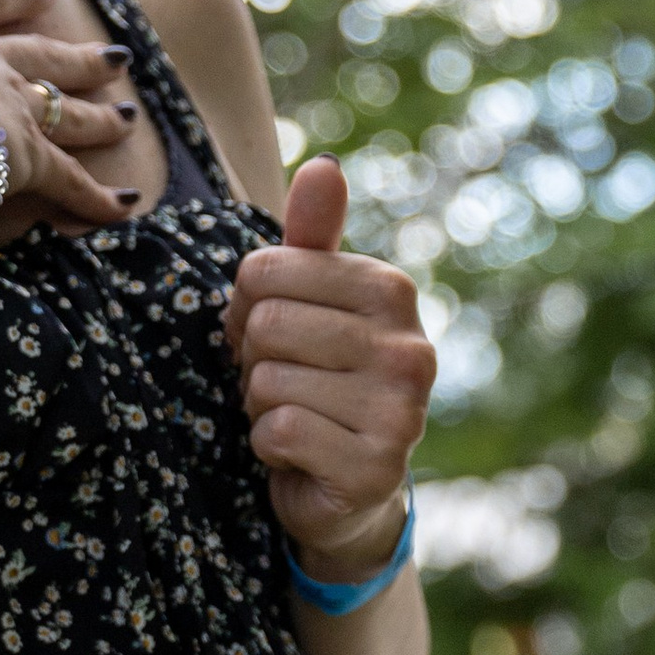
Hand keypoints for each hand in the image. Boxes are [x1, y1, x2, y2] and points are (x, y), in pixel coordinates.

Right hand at [0, 0, 138, 226]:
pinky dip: (102, 194)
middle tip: (111, 57)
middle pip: (42, 56)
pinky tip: (129, 202)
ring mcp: (12, 114)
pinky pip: (75, 182)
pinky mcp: (28, 165)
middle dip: (76, 56)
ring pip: (69, 109)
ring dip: (101, 112)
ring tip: (129, 111)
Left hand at [223, 157, 435, 576]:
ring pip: (268, 381)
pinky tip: (299, 454)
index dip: (244, 308)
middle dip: (252, 361)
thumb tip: (322, 165)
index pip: (265, 270)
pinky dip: (268, 446)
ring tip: (295, 417)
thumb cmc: (316, 382)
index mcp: (390, 291)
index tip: (269, 337)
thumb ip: (311, 239)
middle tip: (281, 384)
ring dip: (260, 405)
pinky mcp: (375, 466)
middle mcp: (410, 346)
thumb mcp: (310, 305)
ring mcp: (401, 410)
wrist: (344, 489)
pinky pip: (278, 431)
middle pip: (265, 325)